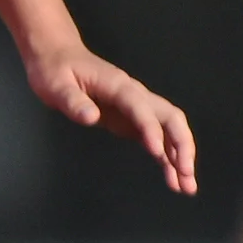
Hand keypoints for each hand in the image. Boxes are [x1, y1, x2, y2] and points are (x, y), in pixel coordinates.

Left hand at [24, 42, 196, 194]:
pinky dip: (165, 157)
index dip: (151, 129)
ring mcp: (135, 108)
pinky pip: (155, 138)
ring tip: (186, 185)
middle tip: (185, 174)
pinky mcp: (130, 120)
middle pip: (170, 118)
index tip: (156, 152)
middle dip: (181, 145)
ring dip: (179, 156)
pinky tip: (171, 176)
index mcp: (118, 86)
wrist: (57, 57)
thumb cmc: (56, 69)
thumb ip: (74, 102)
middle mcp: (134, 96)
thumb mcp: (56, 85)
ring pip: (168, 130)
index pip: (141, 108)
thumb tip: (90, 117)